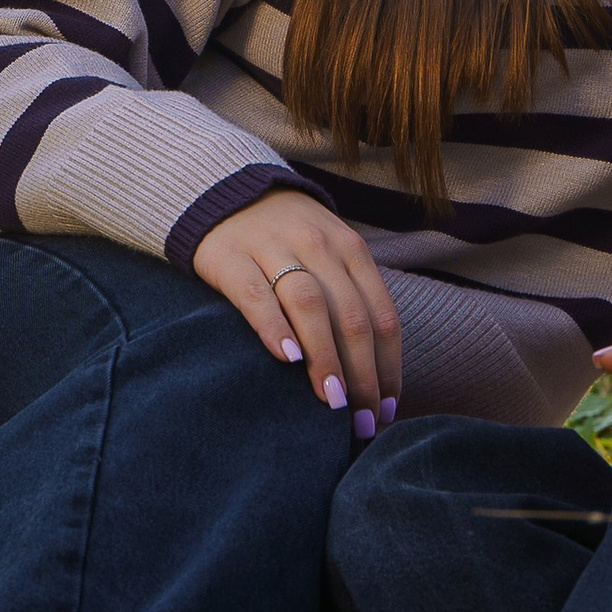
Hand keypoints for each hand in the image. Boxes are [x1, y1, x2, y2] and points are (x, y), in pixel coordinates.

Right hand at [193, 188, 401, 435]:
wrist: (223, 191)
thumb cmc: (286, 241)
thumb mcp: (327, 256)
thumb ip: (349, 301)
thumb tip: (374, 378)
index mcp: (350, 250)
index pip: (381, 315)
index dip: (388, 366)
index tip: (385, 409)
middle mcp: (318, 246)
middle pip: (351, 317)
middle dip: (362, 374)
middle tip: (361, 419)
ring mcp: (274, 249)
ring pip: (311, 306)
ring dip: (326, 358)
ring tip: (331, 400)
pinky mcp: (230, 258)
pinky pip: (256, 296)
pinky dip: (275, 327)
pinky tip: (287, 359)